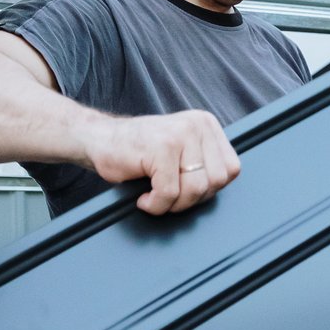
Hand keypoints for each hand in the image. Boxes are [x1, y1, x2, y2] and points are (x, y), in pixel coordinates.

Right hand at [84, 110, 241, 214]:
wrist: (99, 140)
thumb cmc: (137, 152)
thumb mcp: (181, 152)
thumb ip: (204, 163)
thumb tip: (219, 188)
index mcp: (206, 125)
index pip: (231, 170)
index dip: (208, 189)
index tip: (184, 189)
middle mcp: (197, 125)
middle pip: (216, 182)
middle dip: (191, 199)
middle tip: (167, 196)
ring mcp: (180, 134)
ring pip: (195, 189)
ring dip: (172, 204)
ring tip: (154, 196)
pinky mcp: (162, 148)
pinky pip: (170, 193)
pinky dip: (155, 205)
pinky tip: (144, 197)